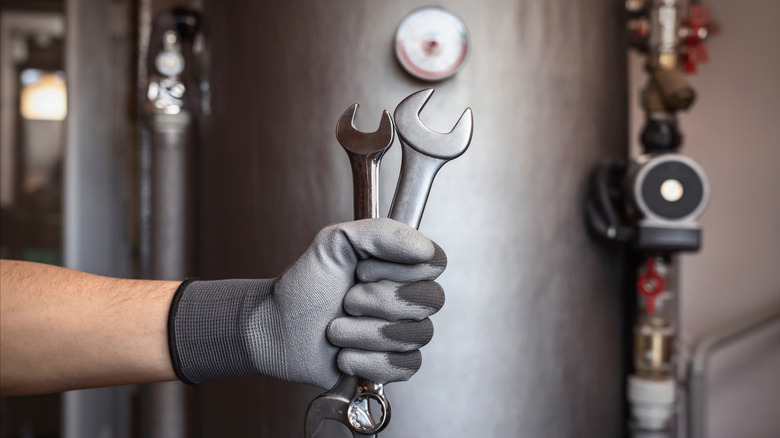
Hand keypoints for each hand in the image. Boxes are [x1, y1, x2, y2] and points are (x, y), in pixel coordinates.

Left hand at [169, 218, 446, 388]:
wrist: (278, 326)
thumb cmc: (307, 284)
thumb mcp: (337, 241)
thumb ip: (383, 233)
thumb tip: (424, 249)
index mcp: (401, 266)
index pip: (435, 262)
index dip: (400, 268)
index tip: (362, 269)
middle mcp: (408, 298)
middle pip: (430, 299)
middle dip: (378, 300)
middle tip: (345, 299)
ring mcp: (403, 334)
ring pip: (416, 334)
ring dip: (364, 332)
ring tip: (335, 329)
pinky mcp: (393, 366)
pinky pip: (405, 366)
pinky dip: (367, 360)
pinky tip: (343, 355)